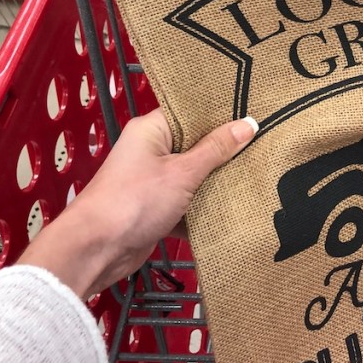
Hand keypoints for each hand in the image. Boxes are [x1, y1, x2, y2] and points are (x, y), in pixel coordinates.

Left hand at [19, 109, 256, 297]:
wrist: (96, 249)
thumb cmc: (135, 200)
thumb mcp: (182, 172)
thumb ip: (216, 149)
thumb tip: (248, 124)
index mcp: (152, 129)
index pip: (191, 113)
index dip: (222, 114)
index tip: (255, 113)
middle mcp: (150, 150)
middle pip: (195, 145)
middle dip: (225, 151)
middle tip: (265, 145)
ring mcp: (152, 180)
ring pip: (193, 176)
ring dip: (217, 182)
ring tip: (257, 174)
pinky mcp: (155, 207)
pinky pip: (187, 201)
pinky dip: (204, 207)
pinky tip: (234, 208)